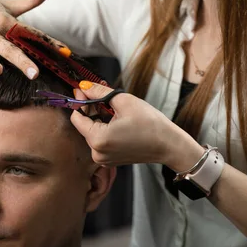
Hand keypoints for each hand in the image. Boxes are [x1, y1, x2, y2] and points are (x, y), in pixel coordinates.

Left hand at [71, 82, 203, 169]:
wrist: (169, 145)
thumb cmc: (151, 124)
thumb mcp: (124, 101)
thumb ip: (99, 92)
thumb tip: (83, 86)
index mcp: (98, 139)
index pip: (77, 117)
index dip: (80, 101)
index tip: (83, 88)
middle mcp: (97, 153)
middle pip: (84, 125)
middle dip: (90, 107)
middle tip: (97, 90)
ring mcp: (103, 159)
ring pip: (92, 131)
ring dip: (98, 116)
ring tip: (109, 103)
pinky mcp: (110, 160)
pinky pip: (100, 140)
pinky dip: (104, 127)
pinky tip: (114, 117)